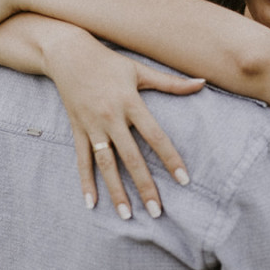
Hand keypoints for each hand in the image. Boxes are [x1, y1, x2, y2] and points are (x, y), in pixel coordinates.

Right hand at [48, 39, 203, 218]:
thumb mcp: (140, 70)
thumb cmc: (108, 62)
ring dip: (116, 191)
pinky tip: (91, 203)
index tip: (184, 180)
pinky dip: (85, 182)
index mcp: (131, 103)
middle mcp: (111, 118)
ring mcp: (92, 126)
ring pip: (106, 165)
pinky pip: (81, 160)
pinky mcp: (77, 130)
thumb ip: (171, 82)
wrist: (67, 54)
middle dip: (145, 186)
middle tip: (157, 211)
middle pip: (131, 157)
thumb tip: (202, 83)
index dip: (171, 158)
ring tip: (127, 215)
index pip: (155, 136)